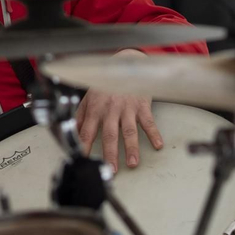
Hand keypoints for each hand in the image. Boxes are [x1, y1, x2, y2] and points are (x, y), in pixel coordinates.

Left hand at [76, 52, 161, 171]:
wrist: (125, 64)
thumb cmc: (106, 82)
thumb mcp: (89, 96)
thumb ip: (81, 115)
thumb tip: (75, 133)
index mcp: (96, 109)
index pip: (88, 131)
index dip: (85, 147)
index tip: (84, 161)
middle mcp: (110, 109)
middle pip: (110, 135)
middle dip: (110, 153)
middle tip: (111, 169)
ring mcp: (127, 108)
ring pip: (129, 131)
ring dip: (131, 148)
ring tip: (132, 163)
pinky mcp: (142, 106)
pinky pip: (149, 122)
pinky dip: (154, 134)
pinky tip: (158, 145)